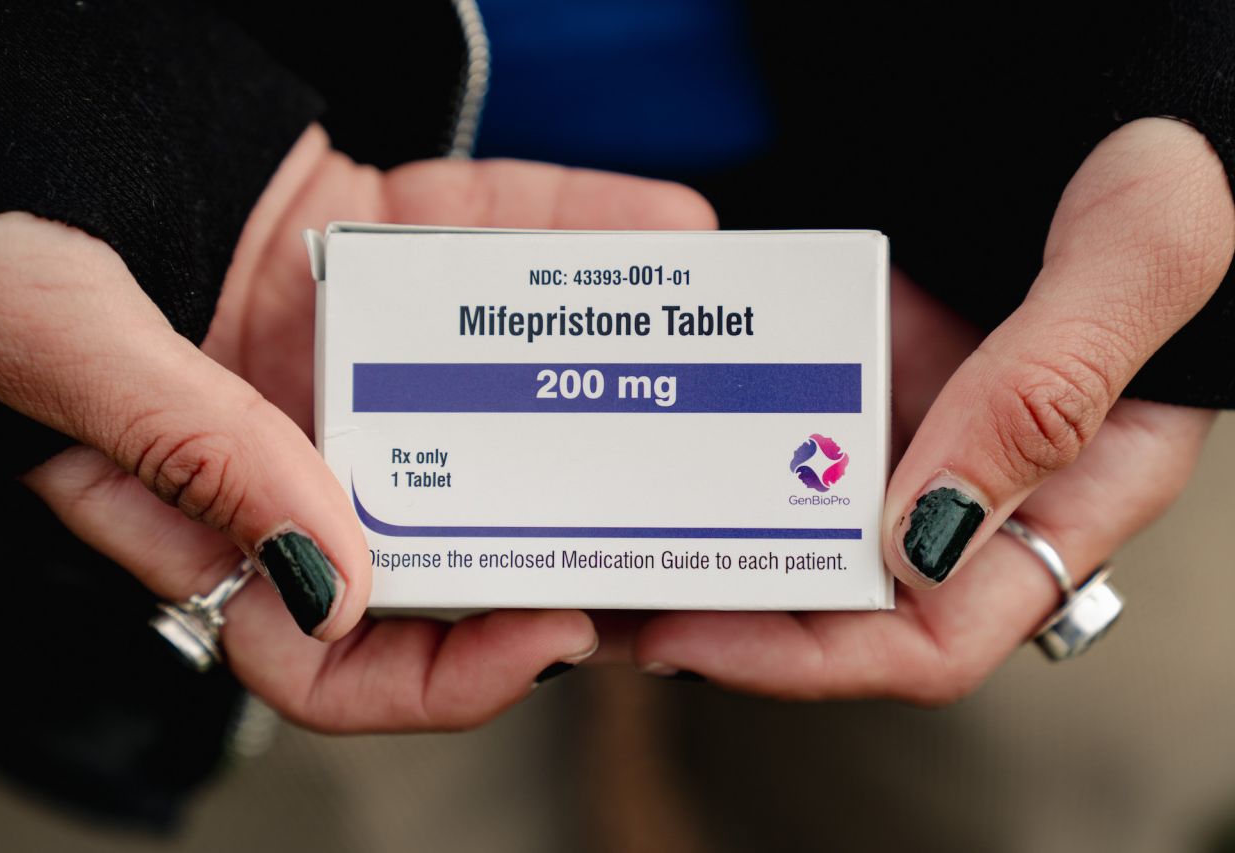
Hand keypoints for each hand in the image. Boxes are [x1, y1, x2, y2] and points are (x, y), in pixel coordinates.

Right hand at [0, 124, 716, 730]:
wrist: (34, 96)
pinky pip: (493, 248)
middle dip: (574, 545)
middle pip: (454, 537)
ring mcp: (358, 350)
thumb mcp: (60, 339)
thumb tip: (329, 571)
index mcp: (212, 513)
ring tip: (709, 379)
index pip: (335, 653)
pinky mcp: (389, 248)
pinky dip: (576, 229)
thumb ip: (185, 449)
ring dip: (610, 386)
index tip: (549, 635)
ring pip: (500, 394)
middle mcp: (302, 448)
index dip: (443, 677)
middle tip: (680, 536)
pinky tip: (664, 221)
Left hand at [630, 117, 1232, 702]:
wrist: (1100, 88)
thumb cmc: (1163, 161)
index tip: (694, 638)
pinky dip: (715, 450)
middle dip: (727, 621)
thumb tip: (923, 538)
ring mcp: (916, 433)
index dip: (812, 660)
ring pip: (799, 530)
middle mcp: (978, 488)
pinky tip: (638, 442)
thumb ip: (1049, 388)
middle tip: (607, 608)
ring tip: (596, 545)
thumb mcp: (1136, 256)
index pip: (934, 639)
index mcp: (1066, 501)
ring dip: (705, 547)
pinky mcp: (868, 376)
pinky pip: (783, 434)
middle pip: (843, 607)